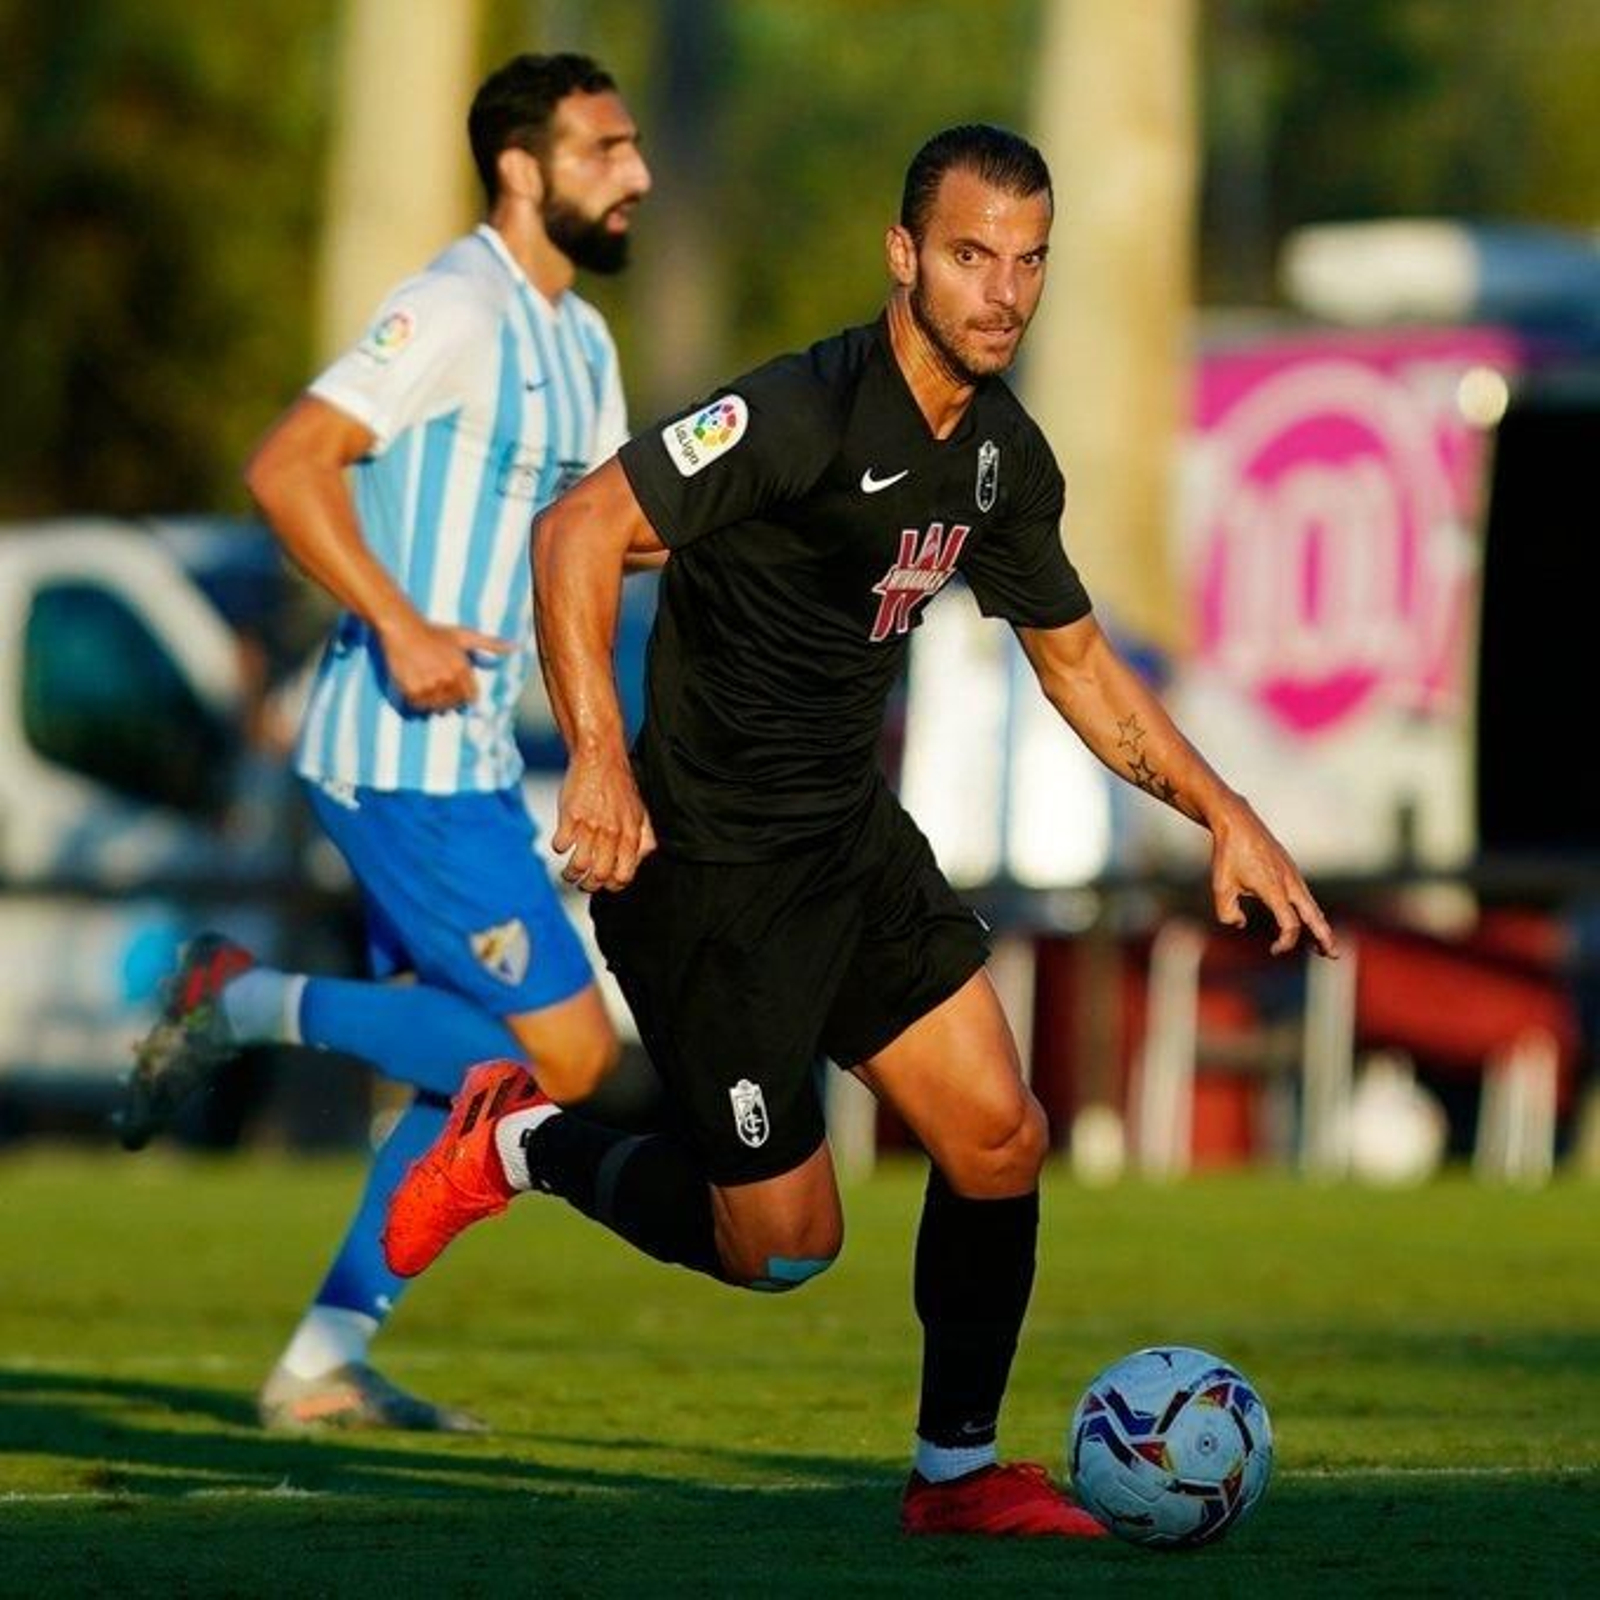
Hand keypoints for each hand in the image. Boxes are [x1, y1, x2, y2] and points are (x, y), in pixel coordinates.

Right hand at [379, 617, 512, 712]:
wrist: (403, 629)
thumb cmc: (435, 632)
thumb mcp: (465, 635)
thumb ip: (491, 643)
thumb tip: (515, 647)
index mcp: (462, 667)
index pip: (471, 696)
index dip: (465, 696)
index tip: (457, 691)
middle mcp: (447, 678)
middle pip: (454, 704)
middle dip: (450, 701)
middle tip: (440, 690)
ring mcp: (429, 685)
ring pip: (437, 707)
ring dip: (435, 704)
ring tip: (429, 690)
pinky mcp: (411, 689)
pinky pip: (419, 706)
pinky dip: (419, 704)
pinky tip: (418, 692)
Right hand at [552, 748, 657, 892]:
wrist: (600, 758)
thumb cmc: (618, 784)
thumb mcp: (640, 812)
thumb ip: (644, 838)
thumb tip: (641, 860)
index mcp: (630, 834)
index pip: (624, 875)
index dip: (613, 885)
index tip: (605, 884)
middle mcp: (611, 832)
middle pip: (599, 876)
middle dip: (589, 886)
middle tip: (584, 882)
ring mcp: (590, 826)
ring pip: (578, 866)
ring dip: (571, 874)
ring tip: (569, 872)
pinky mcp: (570, 817)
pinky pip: (560, 846)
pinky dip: (559, 850)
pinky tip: (563, 844)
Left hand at [1209, 799, 1338, 958]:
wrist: (1237, 822)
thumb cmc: (1228, 854)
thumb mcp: (1221, 887)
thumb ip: (1227, 913)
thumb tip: (1241, 924)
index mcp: (1274, 890)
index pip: (1291, 925)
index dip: (1286, 942)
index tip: (1274, 950)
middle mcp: (1289, 883)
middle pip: (1314, 916)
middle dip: (1324, 936)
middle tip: (1333, 954)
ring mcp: (1292, 874)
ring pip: (1311, 904)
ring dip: (1319, 924)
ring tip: (1324, 942)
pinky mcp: (1289, 868)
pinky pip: (1304, 894)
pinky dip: (1309, 910)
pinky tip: (1306, 917)